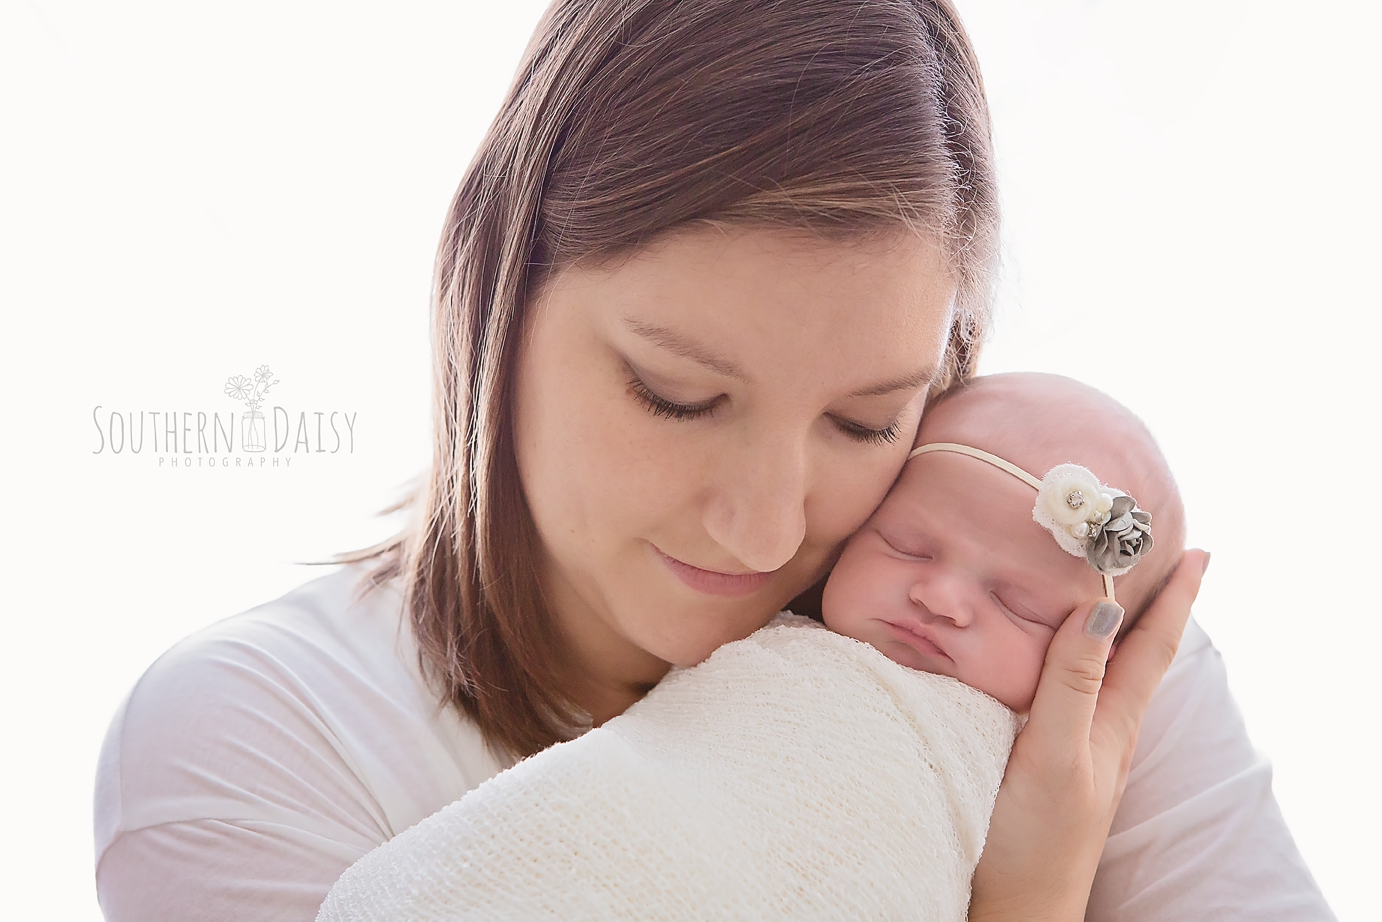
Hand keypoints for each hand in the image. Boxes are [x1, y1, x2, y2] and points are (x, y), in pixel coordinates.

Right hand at [968, 549, 1209, 921]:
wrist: (1013, 910)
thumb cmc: (1034, 840)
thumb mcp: (1054, 755)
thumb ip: (1072, 684)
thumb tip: (1101, 607)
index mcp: (1112, 723)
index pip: (1152, 645)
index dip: (1177, 599)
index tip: (1199, 552)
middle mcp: (1103, 732)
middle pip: (1137, 656)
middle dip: (1153, 606)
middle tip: (1158, 557)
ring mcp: (1079, 751)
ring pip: (1107, 675)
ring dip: (1117, 632)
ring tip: (1113, 595)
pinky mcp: (1048, 764)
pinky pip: (1072, 696)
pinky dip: (1075, 662)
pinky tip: (1054, 663)